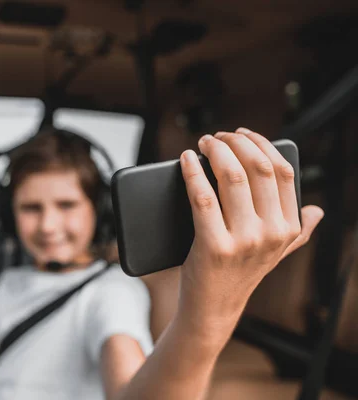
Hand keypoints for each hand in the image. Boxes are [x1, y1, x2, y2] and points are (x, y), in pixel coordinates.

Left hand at [177, 128, 323, 339]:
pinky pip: (202, 196)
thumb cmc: (239, 273)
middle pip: (257, 168)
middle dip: (235, 143)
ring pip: (231, 177)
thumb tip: (316, 210)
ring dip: (215, 151)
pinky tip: (187, 159)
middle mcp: (271, 233)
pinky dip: (192, 172)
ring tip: (204, 143)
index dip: (261, 144)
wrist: (212, 306)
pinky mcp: (214, 245)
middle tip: (217, 135)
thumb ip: (298, 232)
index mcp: (288, 228)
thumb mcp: (275, 254)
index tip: (242, 133)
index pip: (282, 171)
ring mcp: (243, 240)